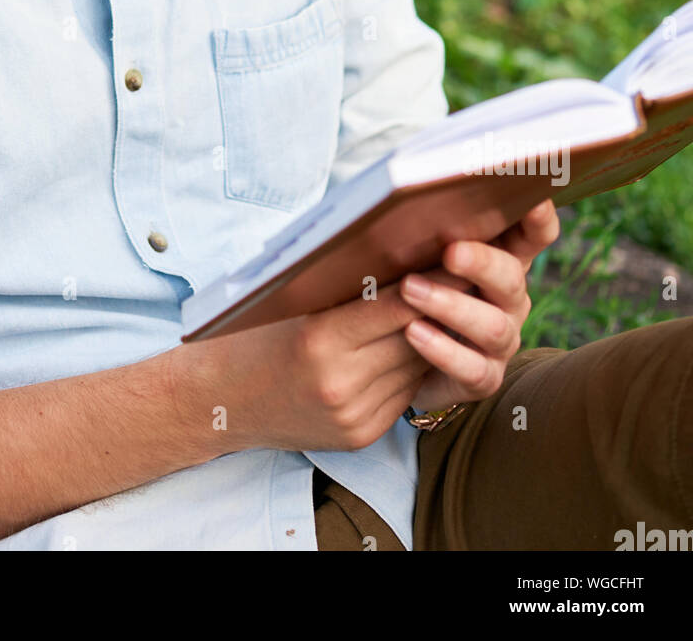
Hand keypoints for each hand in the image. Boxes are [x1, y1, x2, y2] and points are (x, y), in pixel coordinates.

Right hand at [172, 278, 431, 454]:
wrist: (220, 401)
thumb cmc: (251, 336)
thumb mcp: (292, 303)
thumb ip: (347, 289)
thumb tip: (404, 261)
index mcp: (319, 341)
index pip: (393, 306)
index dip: (431, 281)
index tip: (457, 257)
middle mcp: (341, 383)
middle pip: (414, 336)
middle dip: (444, 305)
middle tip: (472, 272)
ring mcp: (354, 414)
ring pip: (416, 365)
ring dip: (437, 335)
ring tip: (456, 303)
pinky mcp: (361, 435)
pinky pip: (403, 392)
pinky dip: (415, 365)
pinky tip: (425, 341)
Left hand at [398, 197, 559, 411]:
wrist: (398, 358)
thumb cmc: (413, 286)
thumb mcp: (421, 256)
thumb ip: (429, 232)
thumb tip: (405, 198)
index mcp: (502, 260)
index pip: (533, 236)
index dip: (538, 219)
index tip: (533, 199)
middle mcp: (510, 299)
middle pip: (511, 277)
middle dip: (481, 263)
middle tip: (450, 252)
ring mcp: (502, 340)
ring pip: (493, 326)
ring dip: (451, 306)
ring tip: (411, 291)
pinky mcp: (485, 377)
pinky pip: (472, 368)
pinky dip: (442, 350)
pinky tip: (414, 333)